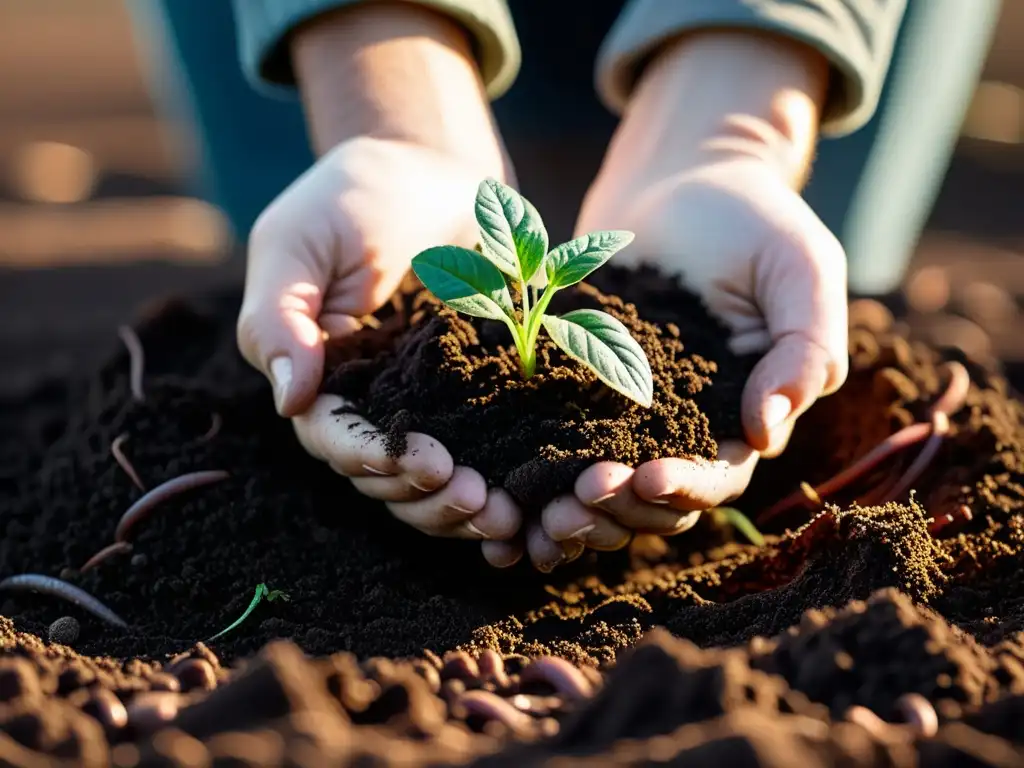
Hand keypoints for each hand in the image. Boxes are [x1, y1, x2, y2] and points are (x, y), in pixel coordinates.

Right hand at [236, 4, 523, 556]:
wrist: (431, 165)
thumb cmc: (352, 195)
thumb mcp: (298, 242)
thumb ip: (280, 317)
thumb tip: (289, 401)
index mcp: (320, 376)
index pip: (333, 439)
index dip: (370, 460)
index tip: (416, 463)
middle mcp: (372, 401)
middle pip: (387, 477)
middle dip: (427, 498)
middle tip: (476, 498)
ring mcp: (429, 402)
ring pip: (435, 482)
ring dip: (464, 508)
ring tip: (505, 514)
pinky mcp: (479, 393)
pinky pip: (487, 450)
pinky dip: (505, 482)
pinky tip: (532, 505)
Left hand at [526, 31, 848, 566]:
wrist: (678, 174)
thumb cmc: (752, 218)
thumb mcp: (801, 270)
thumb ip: (803, 349)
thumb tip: (766, 433)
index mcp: (742, 414)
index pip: (718, 476)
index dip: (684, 489)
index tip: (645, 478)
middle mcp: (683, 427)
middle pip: (652, 500)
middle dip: (617, 510)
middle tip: (575, 501)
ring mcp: (625, 411)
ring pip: (601, 487)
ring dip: (573, 510)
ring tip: (536, 510)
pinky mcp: (574, 389)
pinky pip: (551, 442)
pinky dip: (533, 477)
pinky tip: (504, 494)